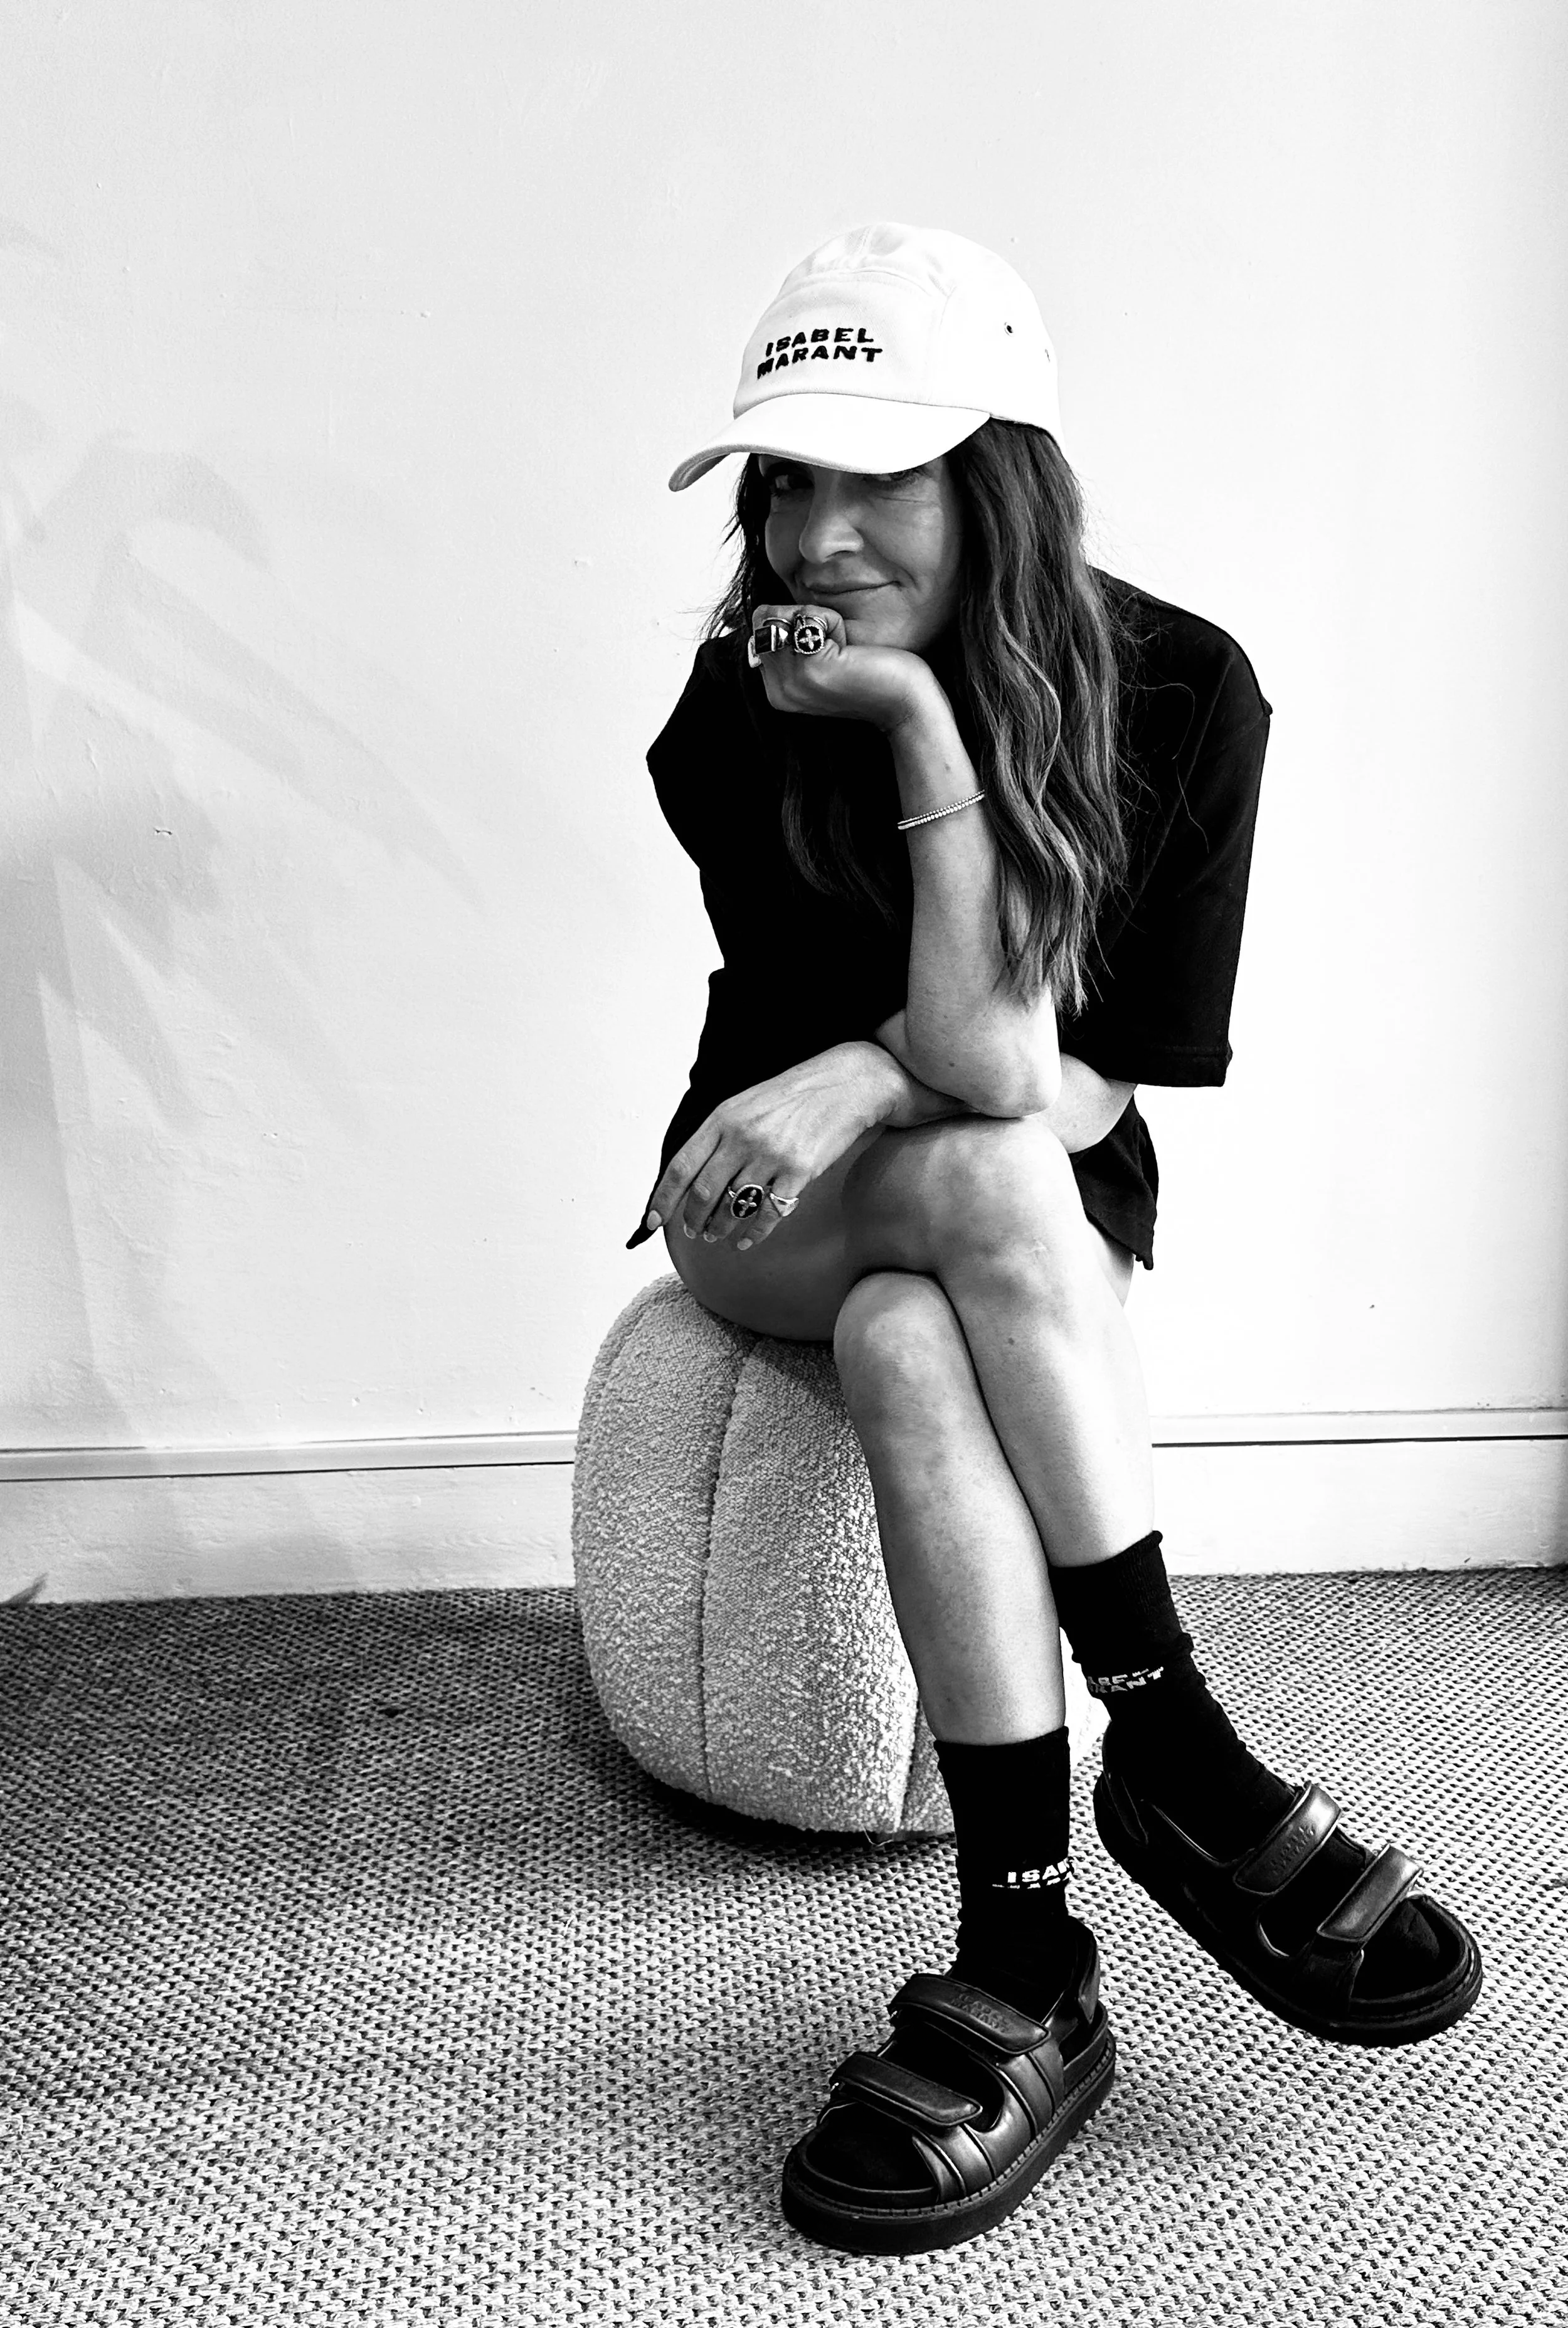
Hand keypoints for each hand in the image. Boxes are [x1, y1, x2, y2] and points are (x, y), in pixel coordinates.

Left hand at [644, 1043, 897, 1252]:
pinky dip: (754, 1233)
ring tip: (716, 1234)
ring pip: (733, 1206)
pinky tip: (747, 1239)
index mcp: (723, 1118)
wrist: (845, 1085)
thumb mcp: (745, 1104)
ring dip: (720, 1227)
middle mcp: (742, 1137)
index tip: (651, 1221)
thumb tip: (692, 1175)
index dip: (662, 1198)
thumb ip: (719, 1135)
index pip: (681, 1166)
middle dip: (693, 1219)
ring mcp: (771, 1155)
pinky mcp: (799, 1172)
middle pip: (704, 1192)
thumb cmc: (793, 1096)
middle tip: (693, 1230)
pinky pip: (769, 1213)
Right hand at [748, 604, 942, 734]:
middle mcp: (778, 691)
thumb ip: (792, 648)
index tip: (827, 652)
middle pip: (765, 619)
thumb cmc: (873, 676)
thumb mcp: (821, 665)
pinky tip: (850, 648)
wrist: (906, 703)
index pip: (760, 631)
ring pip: (784, 614)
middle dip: (803, 618)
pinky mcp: (810, 667)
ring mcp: (792, 682)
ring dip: (819, 619)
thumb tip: (769, 613)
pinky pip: (808, 616)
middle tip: (837, 647)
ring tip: (843, 648)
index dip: (795, 625)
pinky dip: (833, 621)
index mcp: (777, 692)